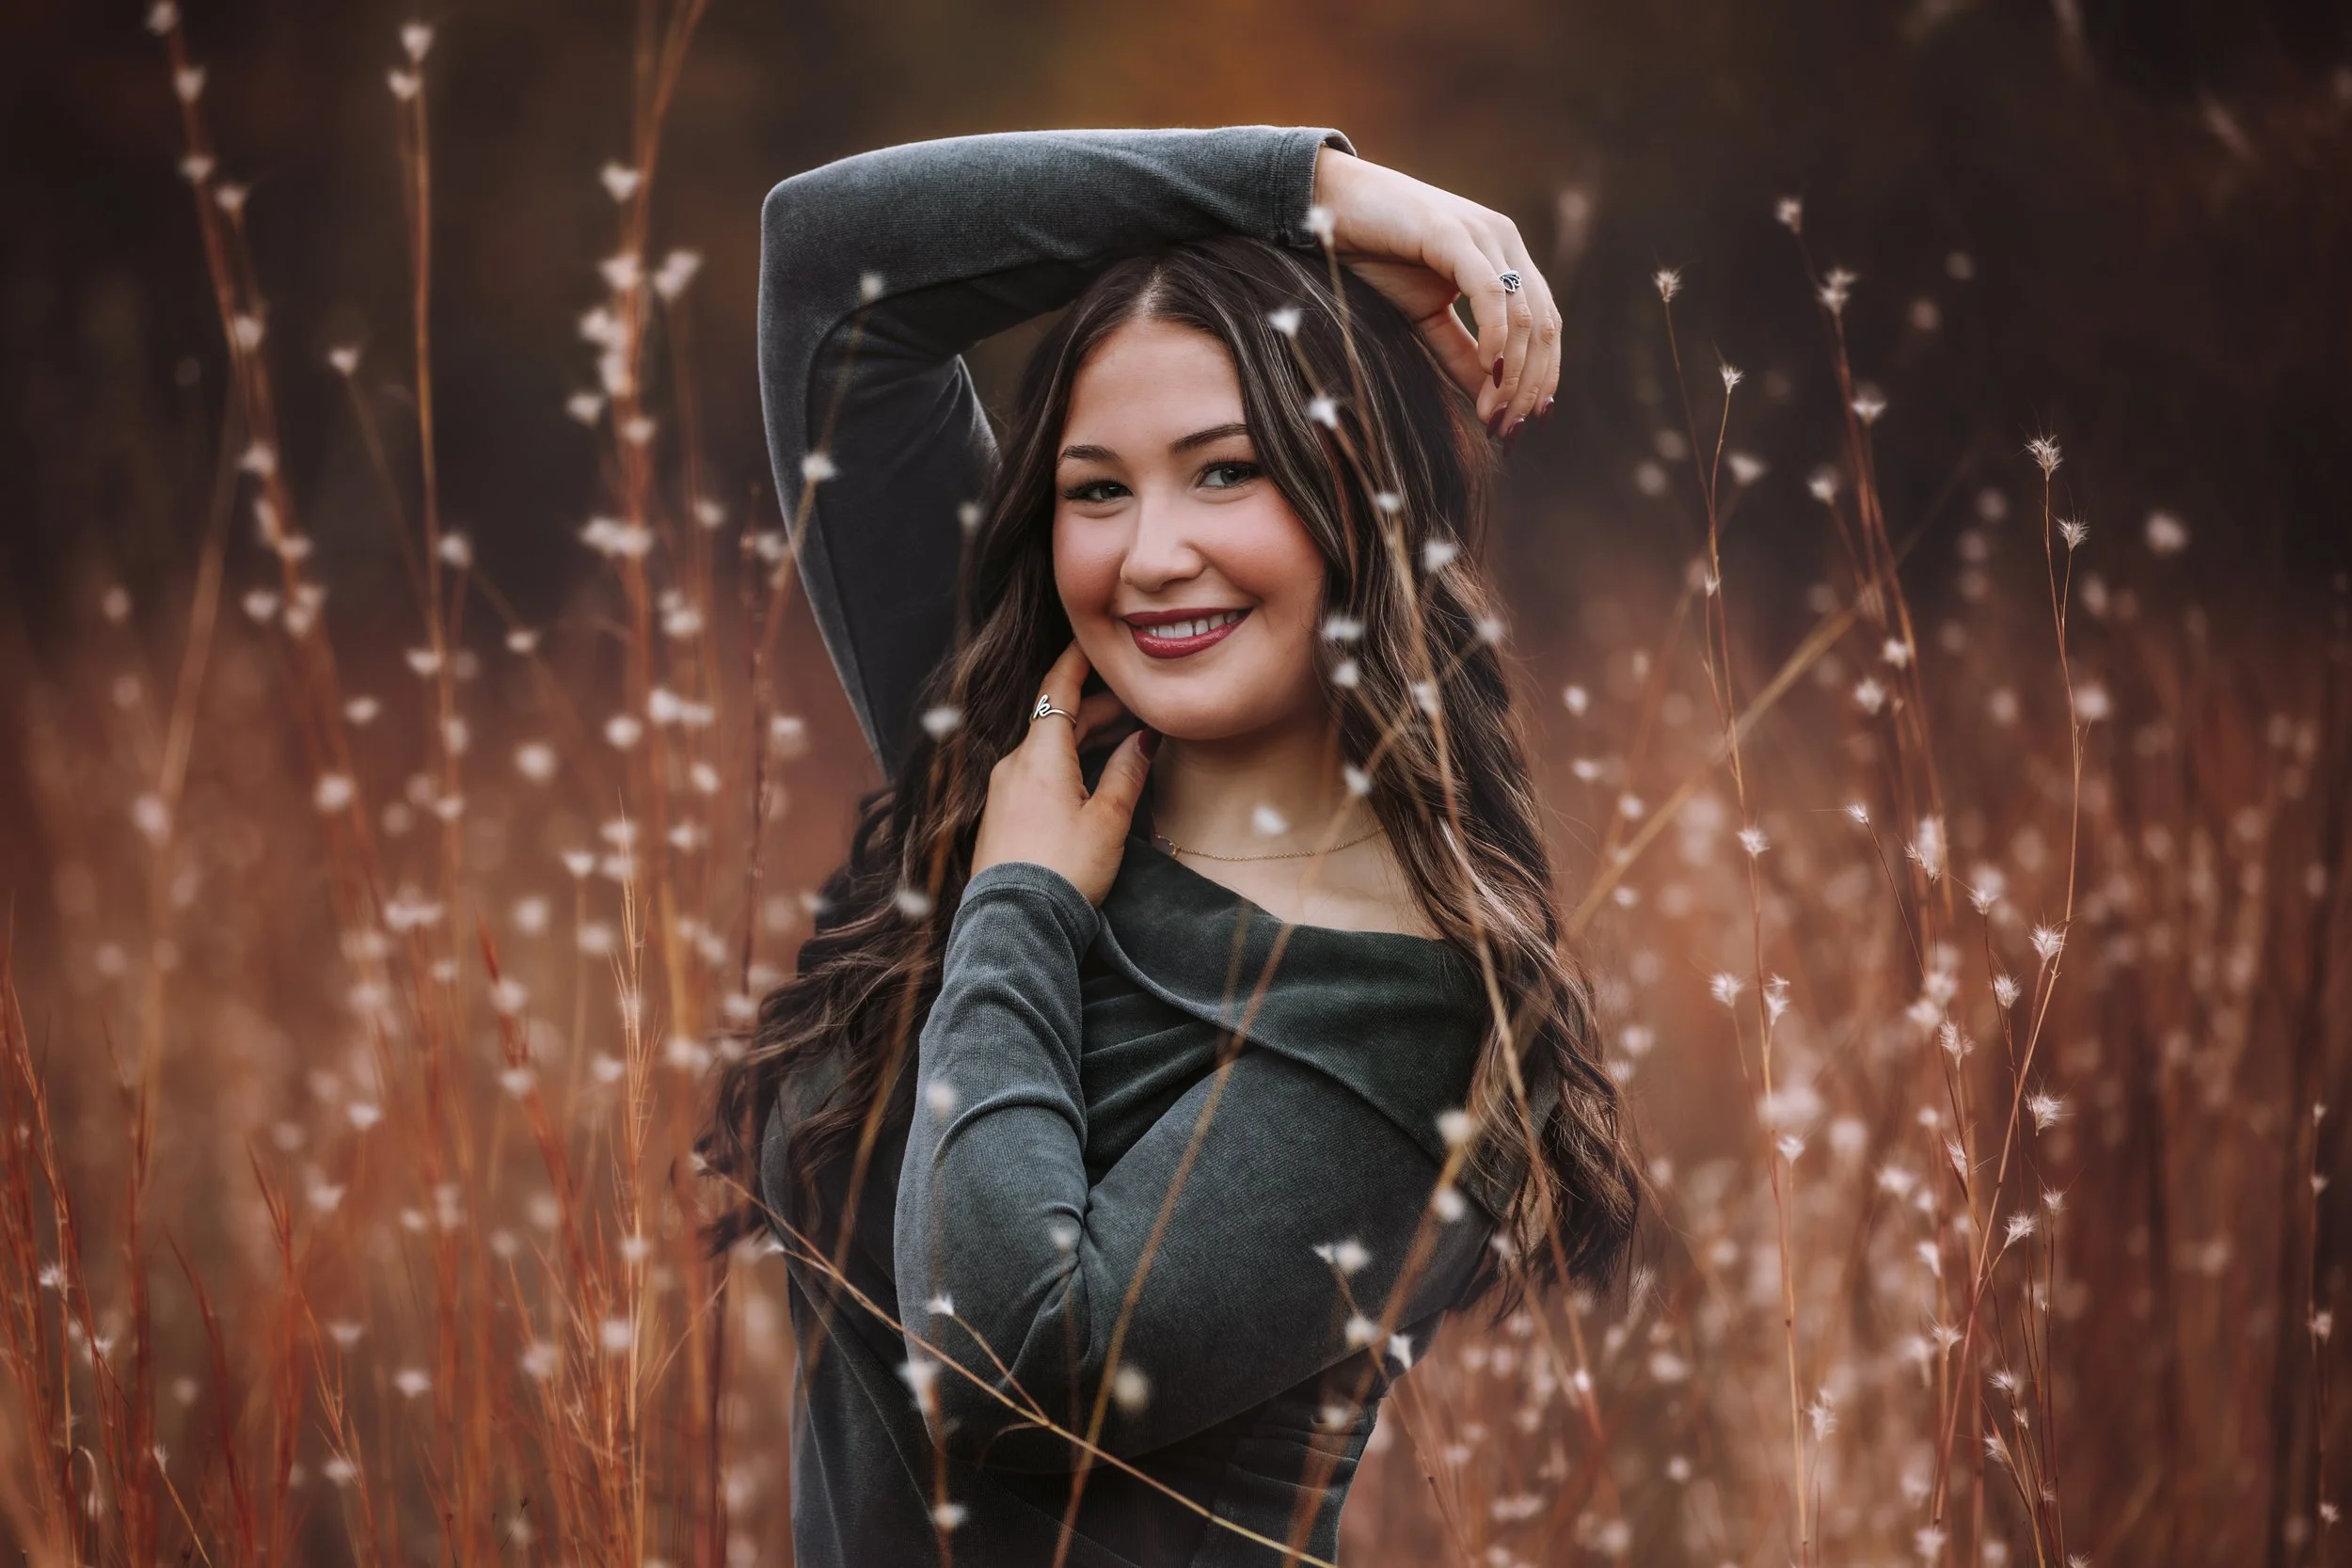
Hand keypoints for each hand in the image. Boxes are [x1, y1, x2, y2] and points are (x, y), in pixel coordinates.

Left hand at [971, 640, 1156, 906]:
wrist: (1016, 922)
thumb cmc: (1064, 870)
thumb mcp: (1107, 820)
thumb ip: (1126, 773)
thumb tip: (1143, 741)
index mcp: (1039, 755)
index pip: (1056, 690)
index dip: (1077, 663)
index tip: (1094, 643)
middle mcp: (1014, 765)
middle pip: (1055, 720)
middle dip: (1095, 708)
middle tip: (1135, 705)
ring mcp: (1004, 790)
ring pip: (1046, 748)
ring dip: (1082, 738)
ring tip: (1120, 739)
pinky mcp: (1002, 816)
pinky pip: (1034, 773)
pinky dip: (1064, 763)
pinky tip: (1087, 776)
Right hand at [1311, 145, 1560, 437]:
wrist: (1330, 205)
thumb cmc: (1375, 255)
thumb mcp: (1425, 317)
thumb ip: (1461, 352)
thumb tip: (1490, 399)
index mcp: (1505, 259)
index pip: (1544, 325)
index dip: (1541, 377)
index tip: (1521, 424)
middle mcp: (1505, 242)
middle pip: (1543, 324)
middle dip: (1530, 385)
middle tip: (1508, 429)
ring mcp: (1483, 234)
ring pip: (1523, 313)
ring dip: (1514, 372)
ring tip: (1495, 412)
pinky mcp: (1453, 233)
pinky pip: (1489, 291)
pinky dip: (1495, 335)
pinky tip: (1488, 371)